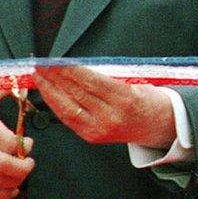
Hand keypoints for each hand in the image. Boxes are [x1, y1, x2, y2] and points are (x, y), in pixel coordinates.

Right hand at [0, 91, 33, 198]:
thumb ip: (8, 89)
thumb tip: (28, 88)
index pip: (8, 143)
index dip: (25, 146)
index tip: (28, 143)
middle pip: (3, 166)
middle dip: (23, 168)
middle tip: (29, 162)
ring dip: (15, 181)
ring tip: (22, 173)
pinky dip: (0, 194)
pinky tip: (12, 189)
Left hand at [34, 65, 175, 148]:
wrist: (158, 125)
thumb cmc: (148, 100)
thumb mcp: (136, 81)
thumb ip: (108, 76)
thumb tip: (77, 67)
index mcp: (126, 99)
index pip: (91, 82)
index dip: (70, 71)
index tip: (56, 61)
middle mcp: (112, 117)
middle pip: (76, 94)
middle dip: (55, 78)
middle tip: (41, 65)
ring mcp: (100, 129)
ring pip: (68, 109)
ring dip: (50, 92)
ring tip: (39, 78)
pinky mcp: (92, 137)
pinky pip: (69, 119)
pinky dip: (56, 105)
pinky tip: (49, 94)